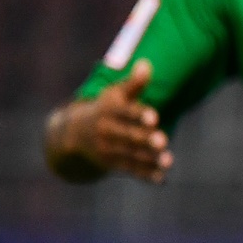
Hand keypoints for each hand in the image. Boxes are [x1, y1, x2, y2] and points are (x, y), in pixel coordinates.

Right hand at [50, 60, 173, 182]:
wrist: (74, 135)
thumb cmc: (105, 109)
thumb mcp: (115, 94)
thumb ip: (134, 84)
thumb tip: (146, 64)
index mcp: (109, 111)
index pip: (125, 112)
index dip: (139, 115)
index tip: (154, 117)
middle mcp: (107, 131)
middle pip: (128, 136)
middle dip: (145, 139)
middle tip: (163, 141)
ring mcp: (108, 149)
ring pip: (131, 155)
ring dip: (149, 159)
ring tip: (168, 161)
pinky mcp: (112, 164)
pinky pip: (130, 170)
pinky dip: (145, 175)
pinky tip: (162, 178)